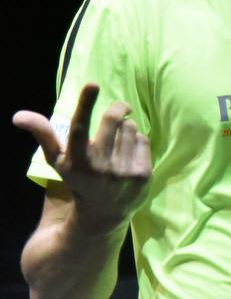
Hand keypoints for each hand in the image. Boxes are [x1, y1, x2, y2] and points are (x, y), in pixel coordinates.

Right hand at [13, 83, 150, 231]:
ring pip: (130, 127)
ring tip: (117, 144)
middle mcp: (99, 168)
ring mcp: (123, 173)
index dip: (85, 104)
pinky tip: (128, 157)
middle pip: (113, 119)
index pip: (79, 128)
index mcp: (76, 162)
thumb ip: (44, 135)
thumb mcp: (59, 161)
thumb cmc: (79, 180)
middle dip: (118, 109)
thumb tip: (18, 115)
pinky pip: (143, 139)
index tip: (92, 84)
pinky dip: (137, 142)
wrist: (105, 213)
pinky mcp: (142, 175)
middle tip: (119, 109)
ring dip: (126, 129)